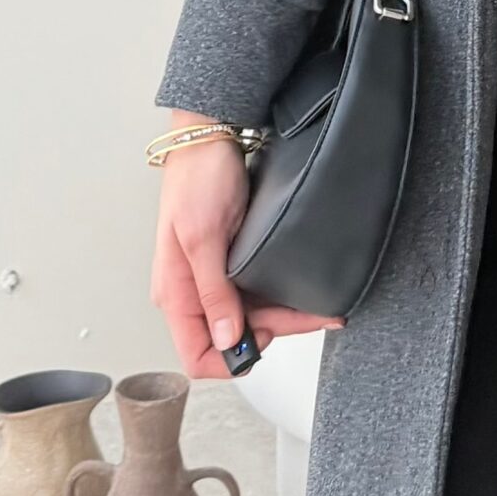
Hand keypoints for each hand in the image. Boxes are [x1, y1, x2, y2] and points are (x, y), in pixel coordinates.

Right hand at [149, 127, 345, 377]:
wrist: (211, 138)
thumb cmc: (197, 179)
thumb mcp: (203, 238)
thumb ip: (213, 292)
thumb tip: (227, 339)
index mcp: (176, 295)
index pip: (197, 355)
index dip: (234, 358)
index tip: (269, 336)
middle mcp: (193, 294)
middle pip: (232, 340)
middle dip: (275, 333)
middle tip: (313, 315)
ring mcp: (214, 280)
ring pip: (250, 320)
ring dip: (285, 318)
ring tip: (321, 309)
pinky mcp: (233, 264)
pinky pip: (258, 296)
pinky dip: (282, 299)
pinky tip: (304, 294)